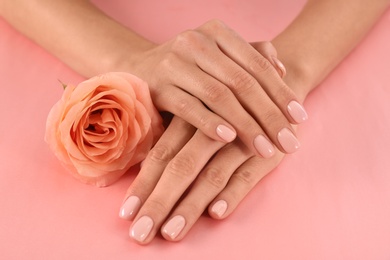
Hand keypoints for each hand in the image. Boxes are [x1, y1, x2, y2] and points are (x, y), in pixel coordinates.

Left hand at [118, 41, 293, 243]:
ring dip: (190, 205)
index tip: (125, 214)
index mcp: (190, 119)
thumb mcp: (202, 114)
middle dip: (158, 202)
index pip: (160, 155)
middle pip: (180, 168)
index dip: (142, 185)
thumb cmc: (229, 107)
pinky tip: (216, 213)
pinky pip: (247, 174)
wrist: (275, 86)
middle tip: (140, 234)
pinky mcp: (266, 152)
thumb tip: (149, 172)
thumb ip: (178, 138)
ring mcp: (240, 141)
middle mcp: (211, 130)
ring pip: (211, 175)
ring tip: (171, 232)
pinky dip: (232, 193)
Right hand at [130, 20, 307, 155]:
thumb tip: (282, 70)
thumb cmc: (190, 68)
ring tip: (265, 148)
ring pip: (219, 96)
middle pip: (242, 82)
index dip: (281, 92)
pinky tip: (229, 139)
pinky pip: (188, 107)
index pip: (257, 65)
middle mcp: (196, 41)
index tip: (300, 118)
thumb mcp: (220, 59)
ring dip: (246, 125)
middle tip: (289, 142)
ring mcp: (174, 63)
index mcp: (218, 33)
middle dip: (269, 115)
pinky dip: (210, 123)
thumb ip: (251, 59)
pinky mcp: (156, 87)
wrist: (139, 68)